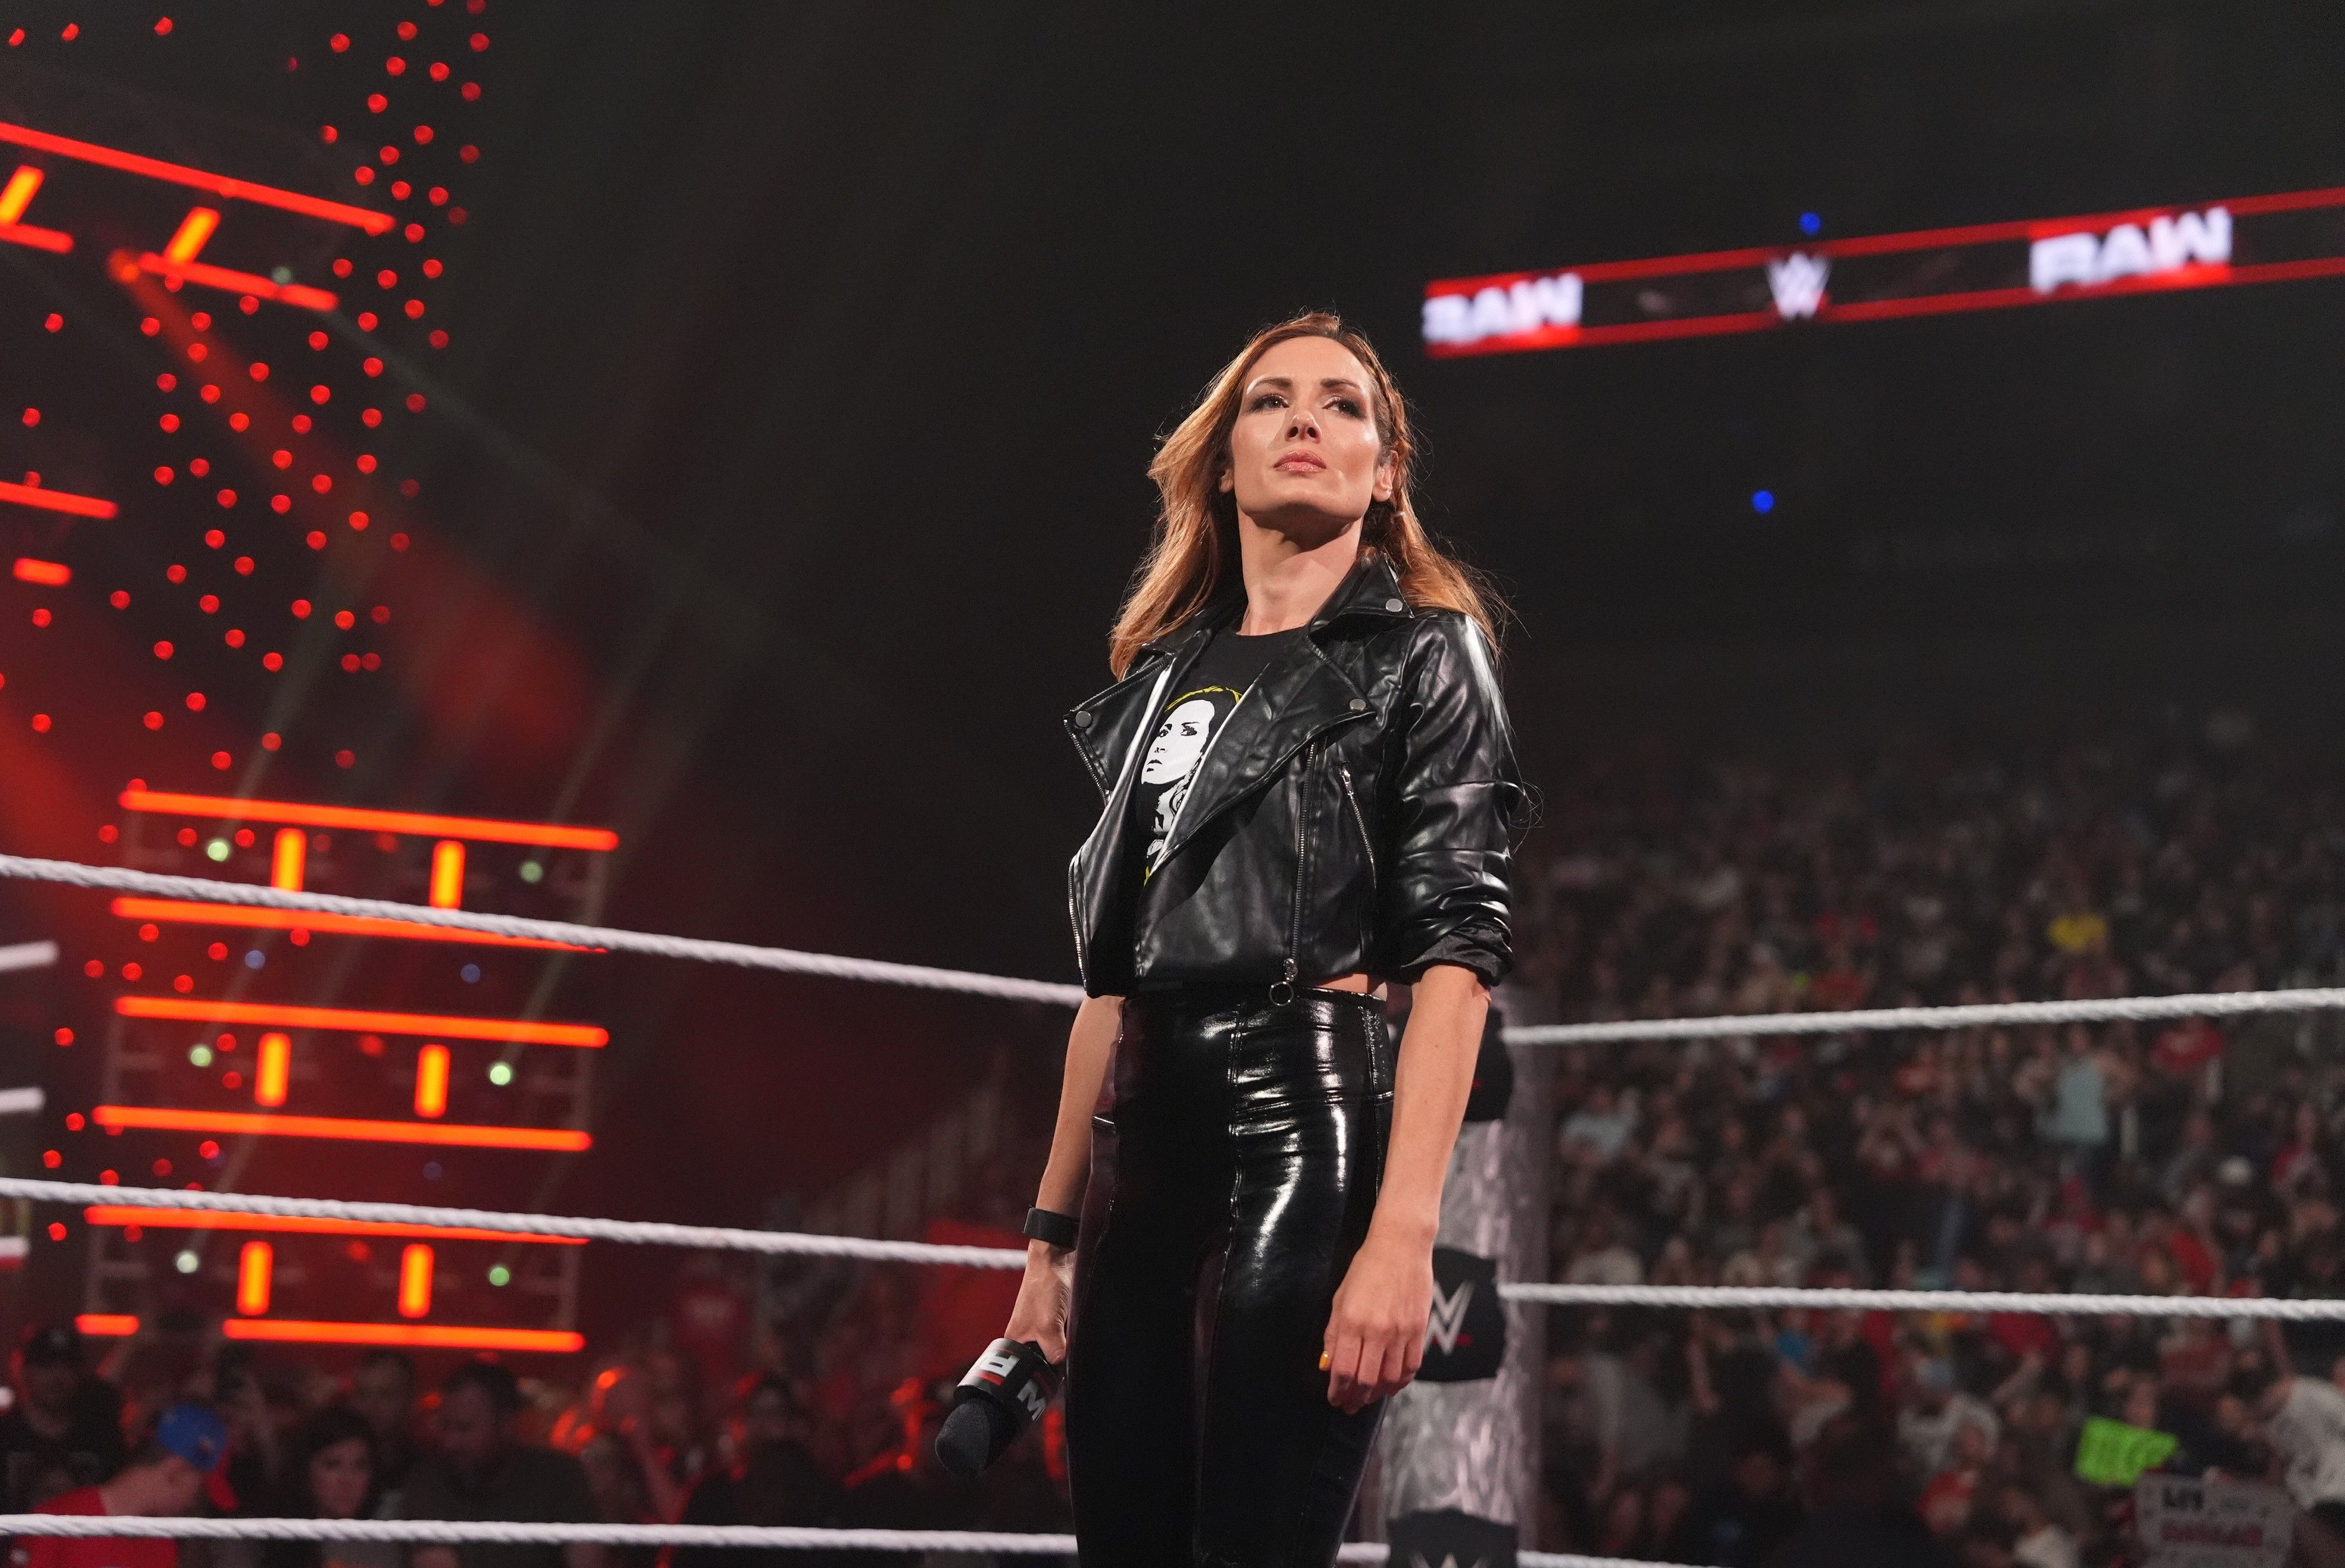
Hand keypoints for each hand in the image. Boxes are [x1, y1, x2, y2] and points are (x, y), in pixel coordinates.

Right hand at [1004, 1241, 1073, 1363]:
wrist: (1056, 1259)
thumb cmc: (1044, 1287)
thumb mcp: (1047, 1327)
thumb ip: (1055, 1352)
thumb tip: (1063, 1367)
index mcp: (1015, 1340)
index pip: (1029, 1368)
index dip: (1043, 1372)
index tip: (1057, 1373)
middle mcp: (1027, 1335)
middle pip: (1045, 1358)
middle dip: (1057, 1358)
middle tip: (1067, 1350)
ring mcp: (1043, 1326)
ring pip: (1058, 1347)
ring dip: (1067, 1345)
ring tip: (1069, 1333)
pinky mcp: (1057, 1317)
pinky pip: (1066, 1335)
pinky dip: (1072, 1334)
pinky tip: (1075, 1327)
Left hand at [1323, 1232, 1432, 1412]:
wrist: (1401, 1246)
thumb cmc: (1365, 1268)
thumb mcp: (1340, 1298)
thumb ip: (1334, 1334)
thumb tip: (1329, 1365)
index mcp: (1353, 1322)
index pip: (1344, 1370)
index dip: (1338, 1391)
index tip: (1335, 1399)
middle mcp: (1377, 1330)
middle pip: (1367, 1380)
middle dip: (1356, 1399)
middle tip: (1350, 1405)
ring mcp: (1401, 1332)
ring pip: (1391, 1378)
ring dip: (1378, 1394)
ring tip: (1368, 1397)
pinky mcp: (1419, 1329)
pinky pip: (1412, 1366)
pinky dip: (1401, 1381)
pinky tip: (1392, 1385)